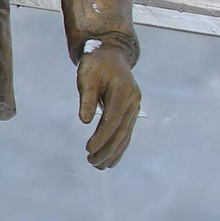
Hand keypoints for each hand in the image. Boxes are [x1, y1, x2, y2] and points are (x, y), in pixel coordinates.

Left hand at [76, 43, 140, 169]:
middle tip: (92, 162)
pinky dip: (119, 147)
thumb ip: (87, 98)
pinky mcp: (132, 112)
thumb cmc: (95, 65)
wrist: (110, 55)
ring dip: (113, 152)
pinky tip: (111, 160)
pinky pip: (126, 133)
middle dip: (107, 150)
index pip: (112, 120)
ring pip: (125, 135)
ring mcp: (135, 108)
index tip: (88, 149)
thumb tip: (85, 121)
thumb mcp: (86, 77)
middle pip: (121, 131)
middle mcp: (133, 102)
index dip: (101, 137)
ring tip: (98, 165)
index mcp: (123, 93)